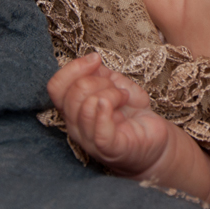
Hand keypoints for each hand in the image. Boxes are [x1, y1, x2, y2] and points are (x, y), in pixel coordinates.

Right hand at [47, 52, 170, 178]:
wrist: (154, 137)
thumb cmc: (131, 112)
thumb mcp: (114, 85)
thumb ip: (98, 74)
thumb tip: (91, 60)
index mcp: (72, 109)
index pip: (56, 86)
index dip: (73, 68)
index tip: (96, 59)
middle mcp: (75, 126)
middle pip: (74, 93)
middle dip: (101, 82)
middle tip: (119, 90)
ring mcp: (90, 140)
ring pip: (87, 105)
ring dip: (112, 94)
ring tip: (123, 99)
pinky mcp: (109, 149)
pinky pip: (99, 129)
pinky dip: (107, 111)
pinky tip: (120, 104)